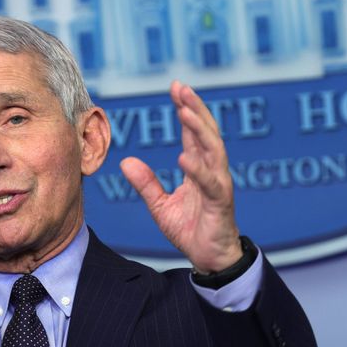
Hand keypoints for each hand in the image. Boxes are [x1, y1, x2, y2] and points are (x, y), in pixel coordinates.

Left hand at [120, 81, 241, 273]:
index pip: (192, 132)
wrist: (210, 259)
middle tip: (181, 88)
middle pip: (206, 132)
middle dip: (194, 108)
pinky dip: (199, 169)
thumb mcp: (161, 206)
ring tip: (184, 111)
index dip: (185, 109)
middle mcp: (212, 170)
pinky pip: (210, 182)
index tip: (176, 87)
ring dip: (199, 129)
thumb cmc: (191, 230)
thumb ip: (146, 184)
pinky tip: (186, 156)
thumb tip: (126, 162)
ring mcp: (218, 184)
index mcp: (198, 167)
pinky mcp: (221, 202)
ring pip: (213, 150)